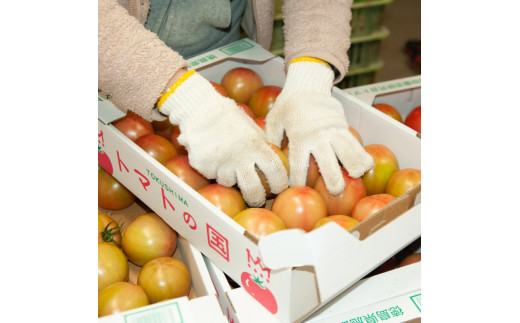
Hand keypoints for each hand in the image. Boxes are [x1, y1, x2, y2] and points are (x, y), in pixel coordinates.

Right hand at [159, 71, 287, 205]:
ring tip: (225, 161)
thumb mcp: (253, 130)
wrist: (202, 110)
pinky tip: (212, 156)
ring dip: (229, 177)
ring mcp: (222, 163)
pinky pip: (212, 174)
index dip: (279, 183)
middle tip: (257, 199)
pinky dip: (213, 169)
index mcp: (257, 146)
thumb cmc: (230, 119)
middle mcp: (241, 157)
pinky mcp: (205, 166)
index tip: (278, 188)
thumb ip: (263, 147)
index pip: (275, 171)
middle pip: (253, 189)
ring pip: (229, 182)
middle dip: (257, 198)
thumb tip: (277, 164)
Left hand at [265, 60, 373, 194]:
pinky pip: (356, 143)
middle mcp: (318, 136)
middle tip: (336, 191)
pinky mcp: (344, 126)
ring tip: (357, 177)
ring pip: (349, 153)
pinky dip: (362, 155)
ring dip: (354, 167)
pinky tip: (366, 166)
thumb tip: (270, 161)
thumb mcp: (274, 120)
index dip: (298, 182)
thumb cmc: (287, 104)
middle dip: (333, 180)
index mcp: (299, 137)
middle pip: (329, 163)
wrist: (307, 84)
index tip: (297, 190)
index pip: (299, 166)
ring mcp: (333, 131)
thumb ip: (272, 140)